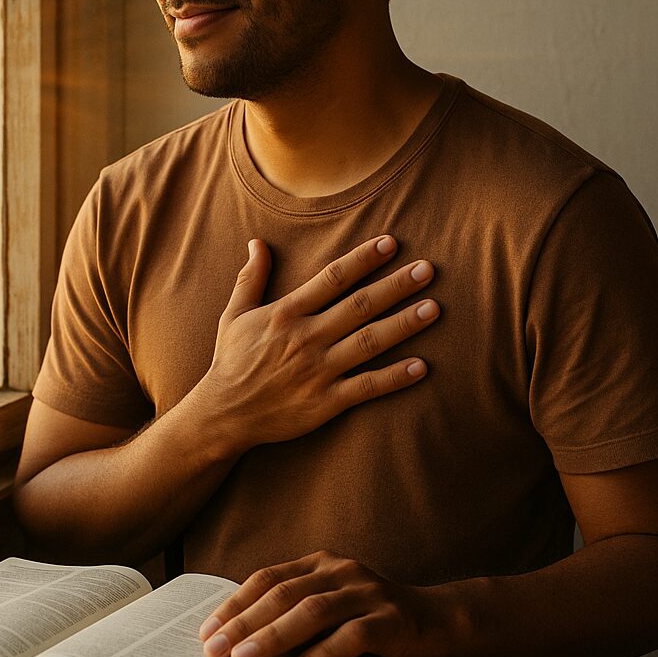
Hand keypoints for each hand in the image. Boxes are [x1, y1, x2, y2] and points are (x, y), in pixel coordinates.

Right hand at [195, 236, 438, 453]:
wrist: (223, 414)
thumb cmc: (230, 361)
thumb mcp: (234, 314)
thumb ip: (251, 278)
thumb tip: (257, 241)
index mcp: (287, 313)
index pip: (333, 278)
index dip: (364, 259)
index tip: (391, 243)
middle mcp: (307, 338)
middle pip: (359, 306)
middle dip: (396, 286)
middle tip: (427, 269)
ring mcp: (318, 371)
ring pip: (369, 343)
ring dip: (404, 325)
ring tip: (434, 308)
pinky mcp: (325, 403)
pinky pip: (366, 387)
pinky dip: (394, 377)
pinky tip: (422, 366)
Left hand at [198, 550, 453, 656]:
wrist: (435, 617)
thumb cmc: (370, 615)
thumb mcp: (330, 603)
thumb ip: (295, 611)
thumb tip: (241, 640)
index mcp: (320, 563)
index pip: (267, 578)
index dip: (235, 603)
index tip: (207, 631)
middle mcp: (340, 571)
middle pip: (283, 594)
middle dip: (244, 622)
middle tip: (214, 649)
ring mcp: (366, 592)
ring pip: (312, 612)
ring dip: (273, 637)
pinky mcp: (389, 619)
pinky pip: (351, 637)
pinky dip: (321, 655)